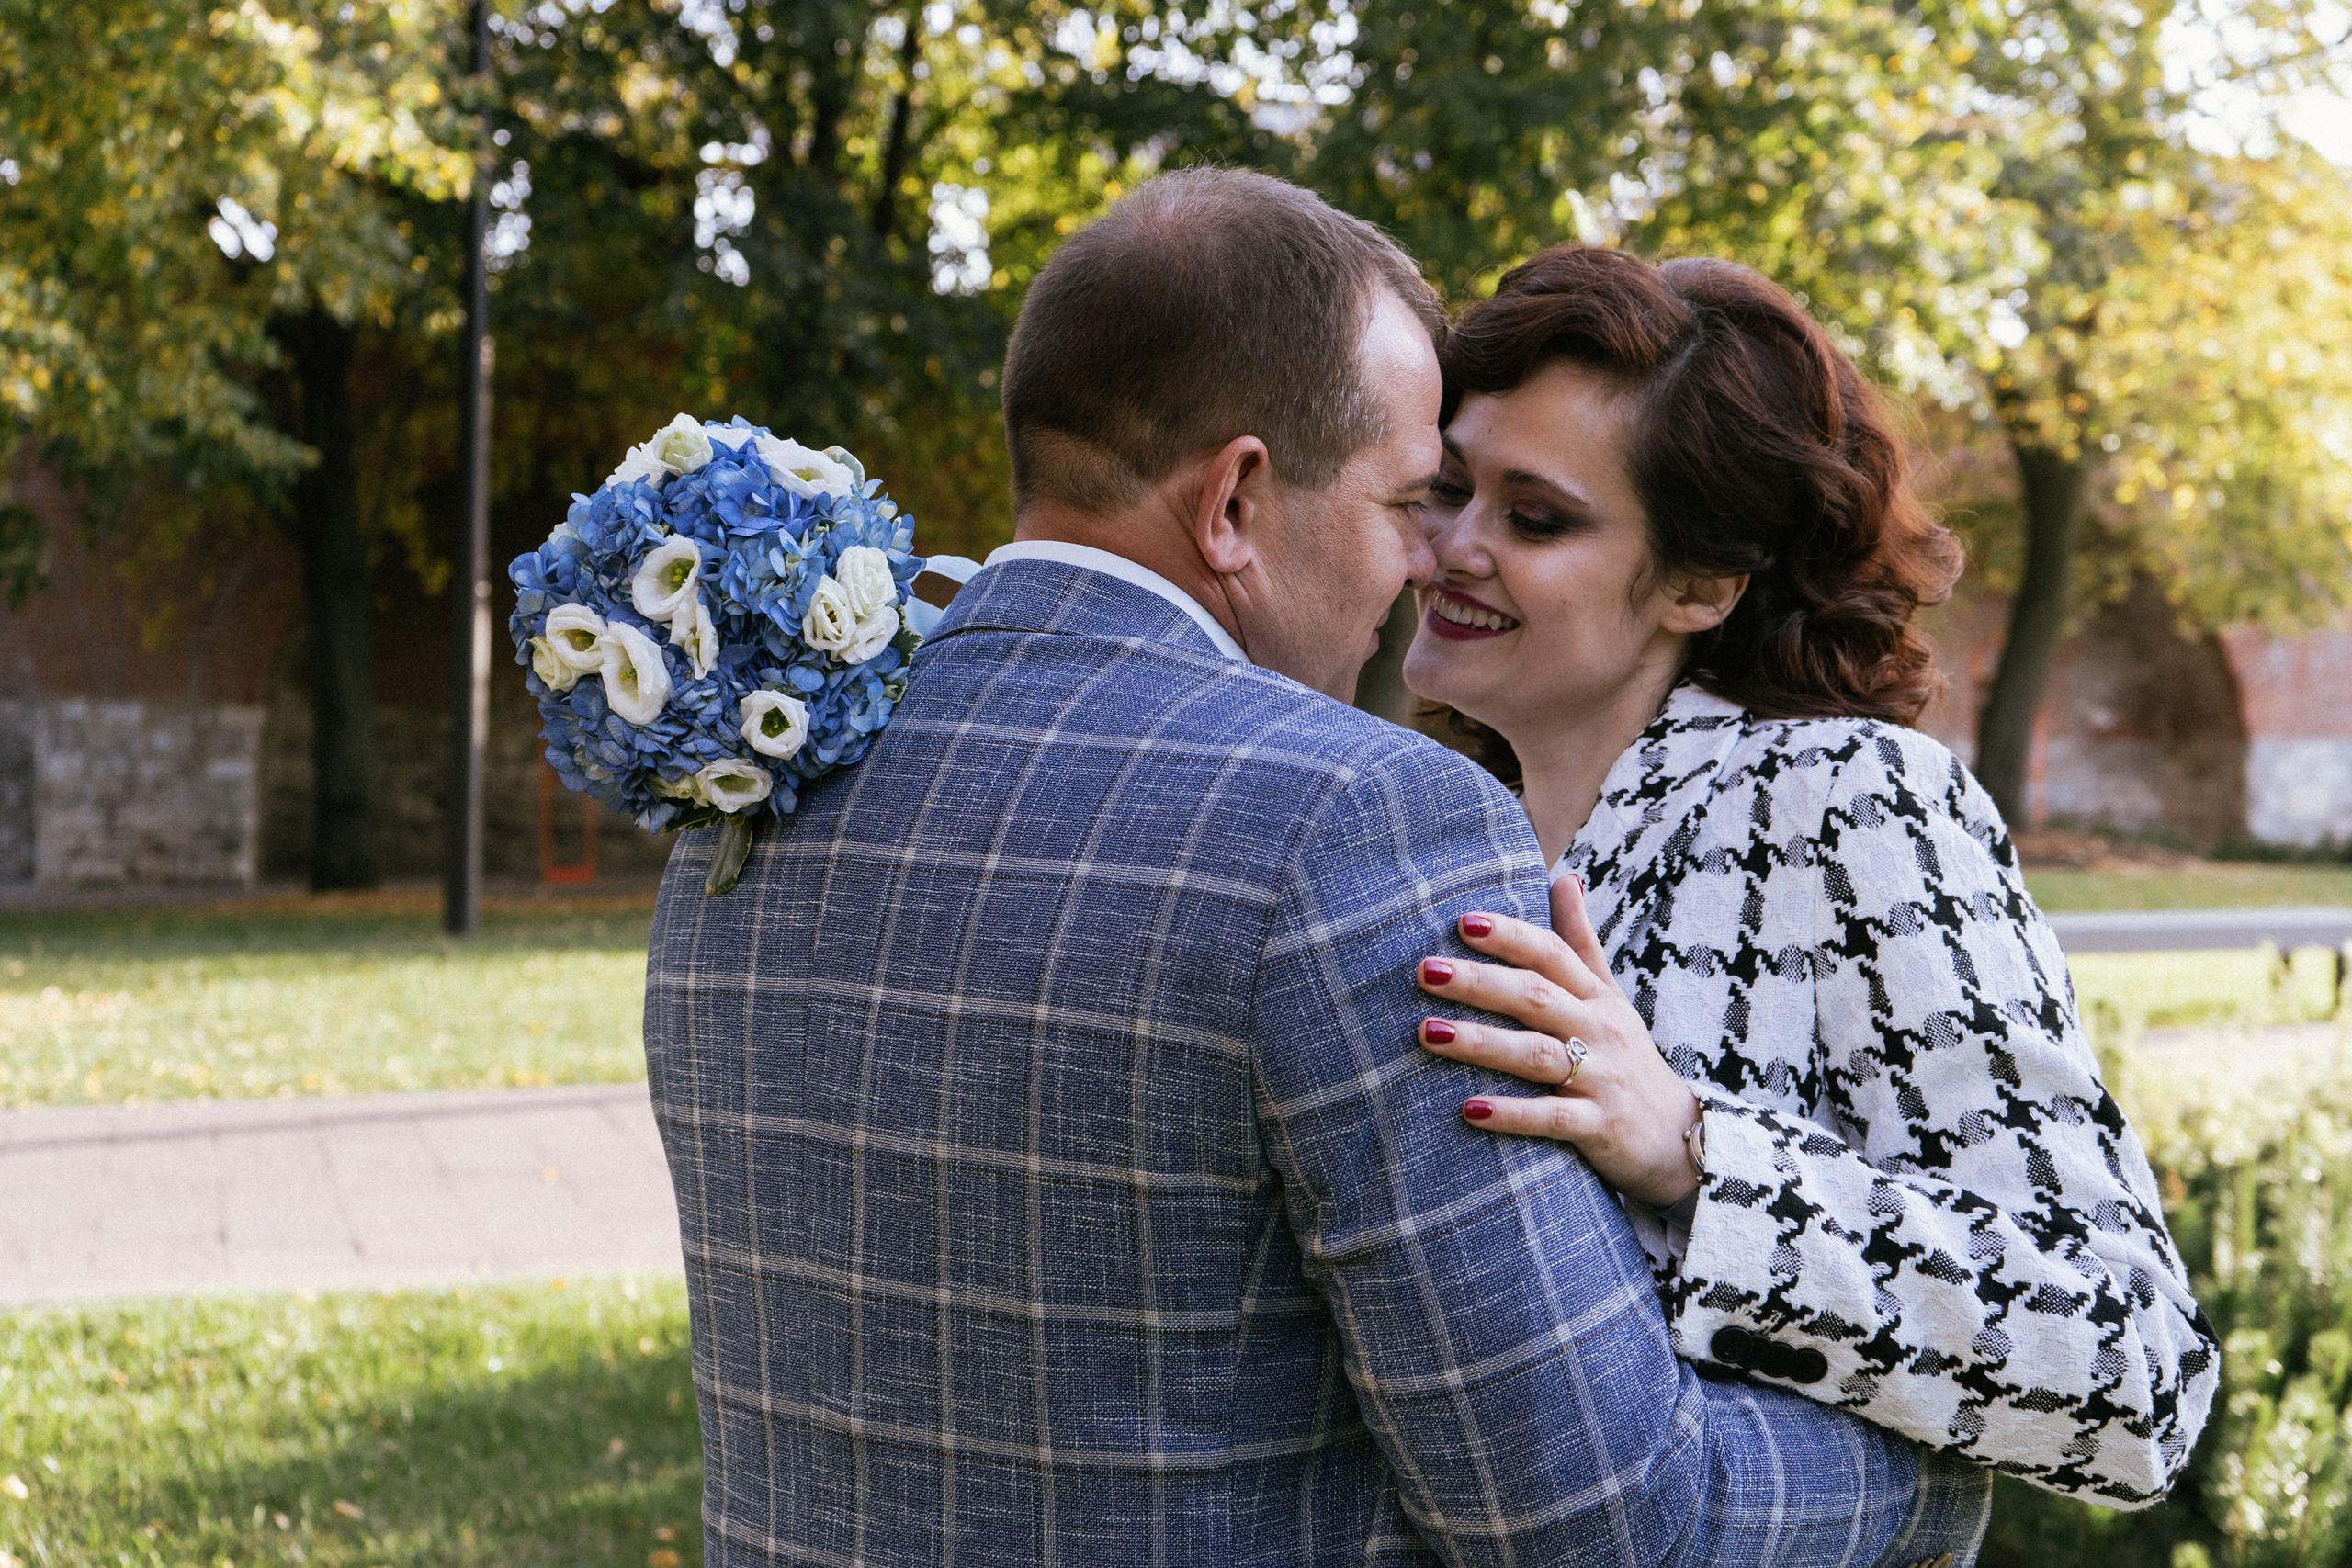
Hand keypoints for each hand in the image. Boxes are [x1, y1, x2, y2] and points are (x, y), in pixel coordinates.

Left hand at [1417, 874, 1701, 1208]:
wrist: (1683, 1137)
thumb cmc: (1627, 1058)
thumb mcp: (1609, 997)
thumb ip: (1581, 942)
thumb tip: (1565, 877)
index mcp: (1596, 997)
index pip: (1554, 955)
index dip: (1512, 937)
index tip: (1464, 921)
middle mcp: (1600, 1030)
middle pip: (1535, 998)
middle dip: (1480, 982)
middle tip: (1425, 971)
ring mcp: (1601, 1078)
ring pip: (1537, 1055)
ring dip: (1481, 1044)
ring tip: (1427, 1033)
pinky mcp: (1599, 1126)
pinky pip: (1551, 1118)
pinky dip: (1511, 1114)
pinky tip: (1469, 1109)